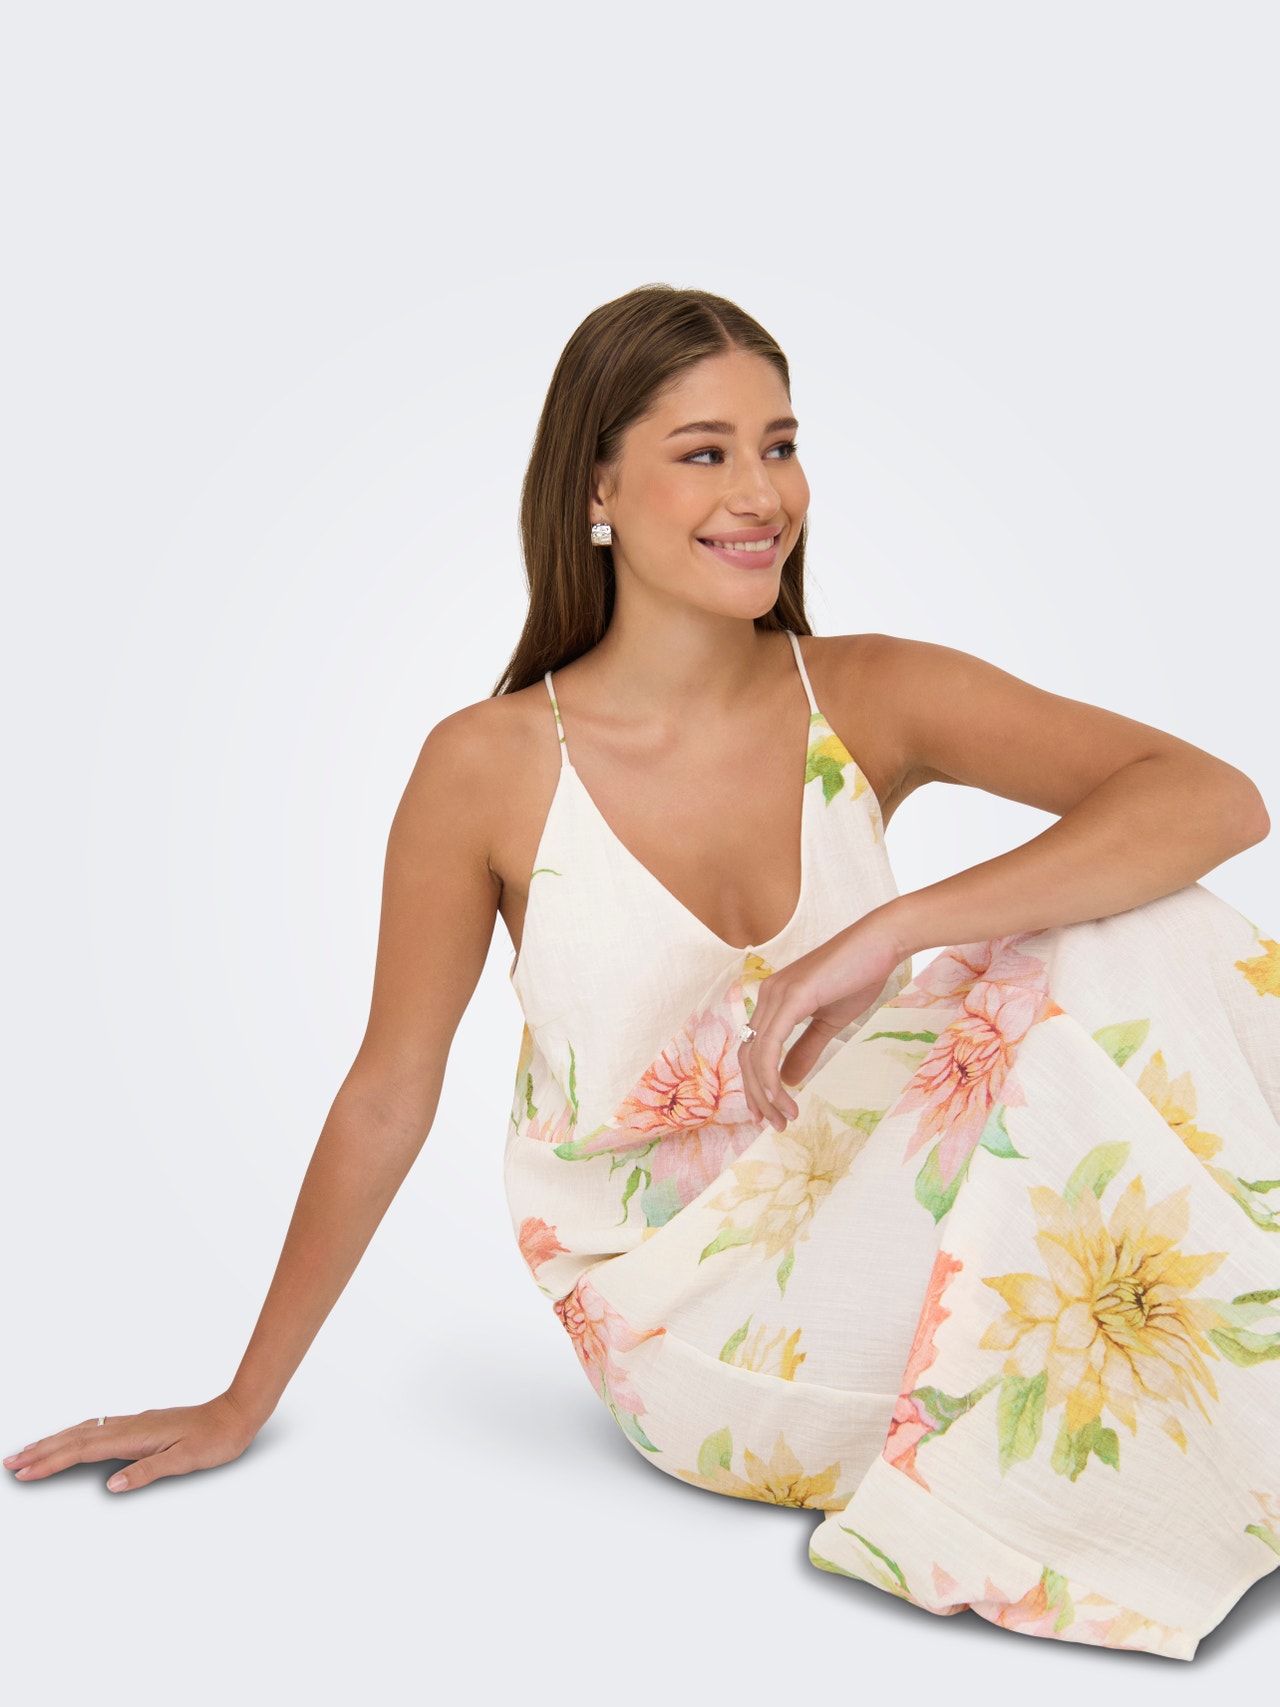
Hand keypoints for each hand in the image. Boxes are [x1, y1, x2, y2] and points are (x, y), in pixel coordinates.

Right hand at [4, 1391, 260, 1493]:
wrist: (237, 1413)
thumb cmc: (215, 1439)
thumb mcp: (184, 1460)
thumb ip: (147, 1472)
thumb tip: (111, 1485)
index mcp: (136, 1436)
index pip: (83, 1450)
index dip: (51, 1461)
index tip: (24, 1470)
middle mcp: (131, 1426)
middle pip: (76, 1437)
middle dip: (42, 1450)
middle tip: (12, 1462)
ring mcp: (135, 1423)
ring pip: (86, 1431)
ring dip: (56, 1441)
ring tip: (31, 1451)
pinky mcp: (142, 1425)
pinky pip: (99, 1429)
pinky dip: (77, 1435)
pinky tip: (73, 1439)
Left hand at [740, 909, 907, 1130]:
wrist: (881, 942)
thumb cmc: (859, 975)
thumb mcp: (830, 1022)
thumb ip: (807, 1049)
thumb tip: (787, 1080)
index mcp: (775, 1000)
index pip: (754, 1050)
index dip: (756, 1085)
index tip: (769, 1114)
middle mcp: (768, 996)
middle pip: (747, 1057)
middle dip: (757, 1097)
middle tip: (775, 1126)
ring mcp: (776, 994)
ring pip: (755, 1055)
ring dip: (765, 1093)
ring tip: (784, 1119)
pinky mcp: (791, 996)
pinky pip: (769, 1044)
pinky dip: (769, 1075)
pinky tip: (781, 1096)